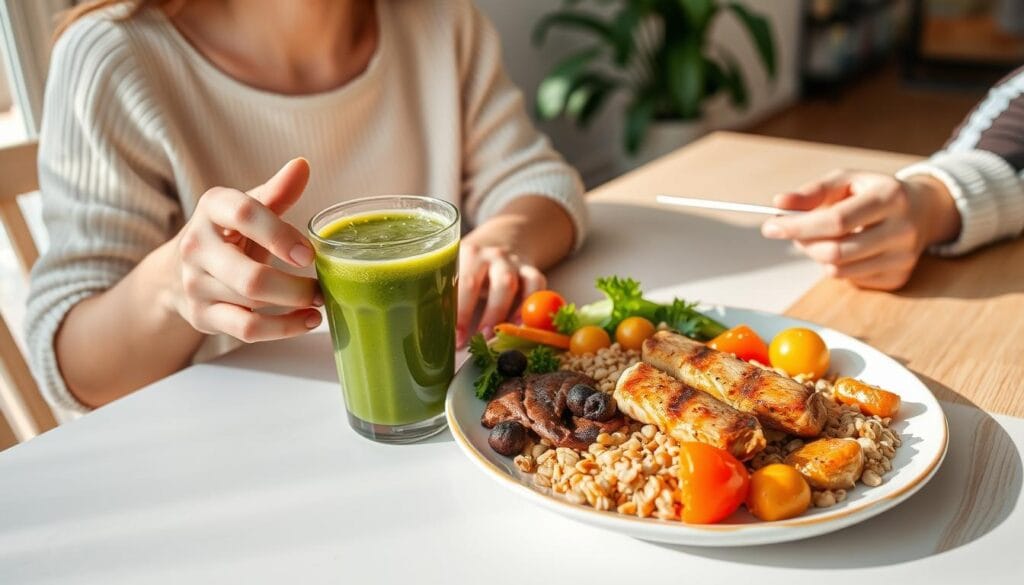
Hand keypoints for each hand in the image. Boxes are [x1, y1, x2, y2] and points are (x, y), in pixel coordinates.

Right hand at [171, 158, 322, 341]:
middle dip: (294, 288)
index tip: (310, 254)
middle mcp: (196, 245)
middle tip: (321, 288)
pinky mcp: (202, 315)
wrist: (179, 272)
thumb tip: (302, 165)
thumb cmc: (228, 234)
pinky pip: (247, 329)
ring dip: (293, 306)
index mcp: (212, 208)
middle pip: (250, 277)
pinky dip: (283, 329)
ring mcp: (196, 284)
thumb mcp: (248, 208)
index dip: (280, 235)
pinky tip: (307, 320)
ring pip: (252, 304)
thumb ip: (276, 192)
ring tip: (320, 302)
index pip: (244, 214)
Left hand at [456, 240, 546, 346]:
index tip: (454, 337)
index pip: (458, 283)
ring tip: (493, 337)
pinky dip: (528, 306)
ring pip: (506, 284)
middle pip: (477, 282)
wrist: (506, 240)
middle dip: (472, 314)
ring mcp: (511, 261)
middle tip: (473, 341)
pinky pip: (535, 286)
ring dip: (499, 314)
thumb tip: (442, 331)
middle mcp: (488, 255)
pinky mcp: (531, 270)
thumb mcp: (463, 273)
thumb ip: (454, 295)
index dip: (456, 313)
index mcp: (466, 255)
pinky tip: (520, 326)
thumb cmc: (476, 267)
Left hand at [761, 170, 960, 289]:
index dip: (799, 227)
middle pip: (835, 251)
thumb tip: (779, 203)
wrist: (923, 211)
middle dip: (804, 244)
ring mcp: (902, 258)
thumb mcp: (846, 181)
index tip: (771, 227)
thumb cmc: (874, 192)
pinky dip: (838, 265)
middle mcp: (902, 230)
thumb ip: (812, 192)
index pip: (836, 221)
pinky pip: (850, 279)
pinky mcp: (898, 278)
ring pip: (839, 270)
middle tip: (794, 232)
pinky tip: (849, 248)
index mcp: (889, 197)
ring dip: (818, 255)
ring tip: (823, 238)